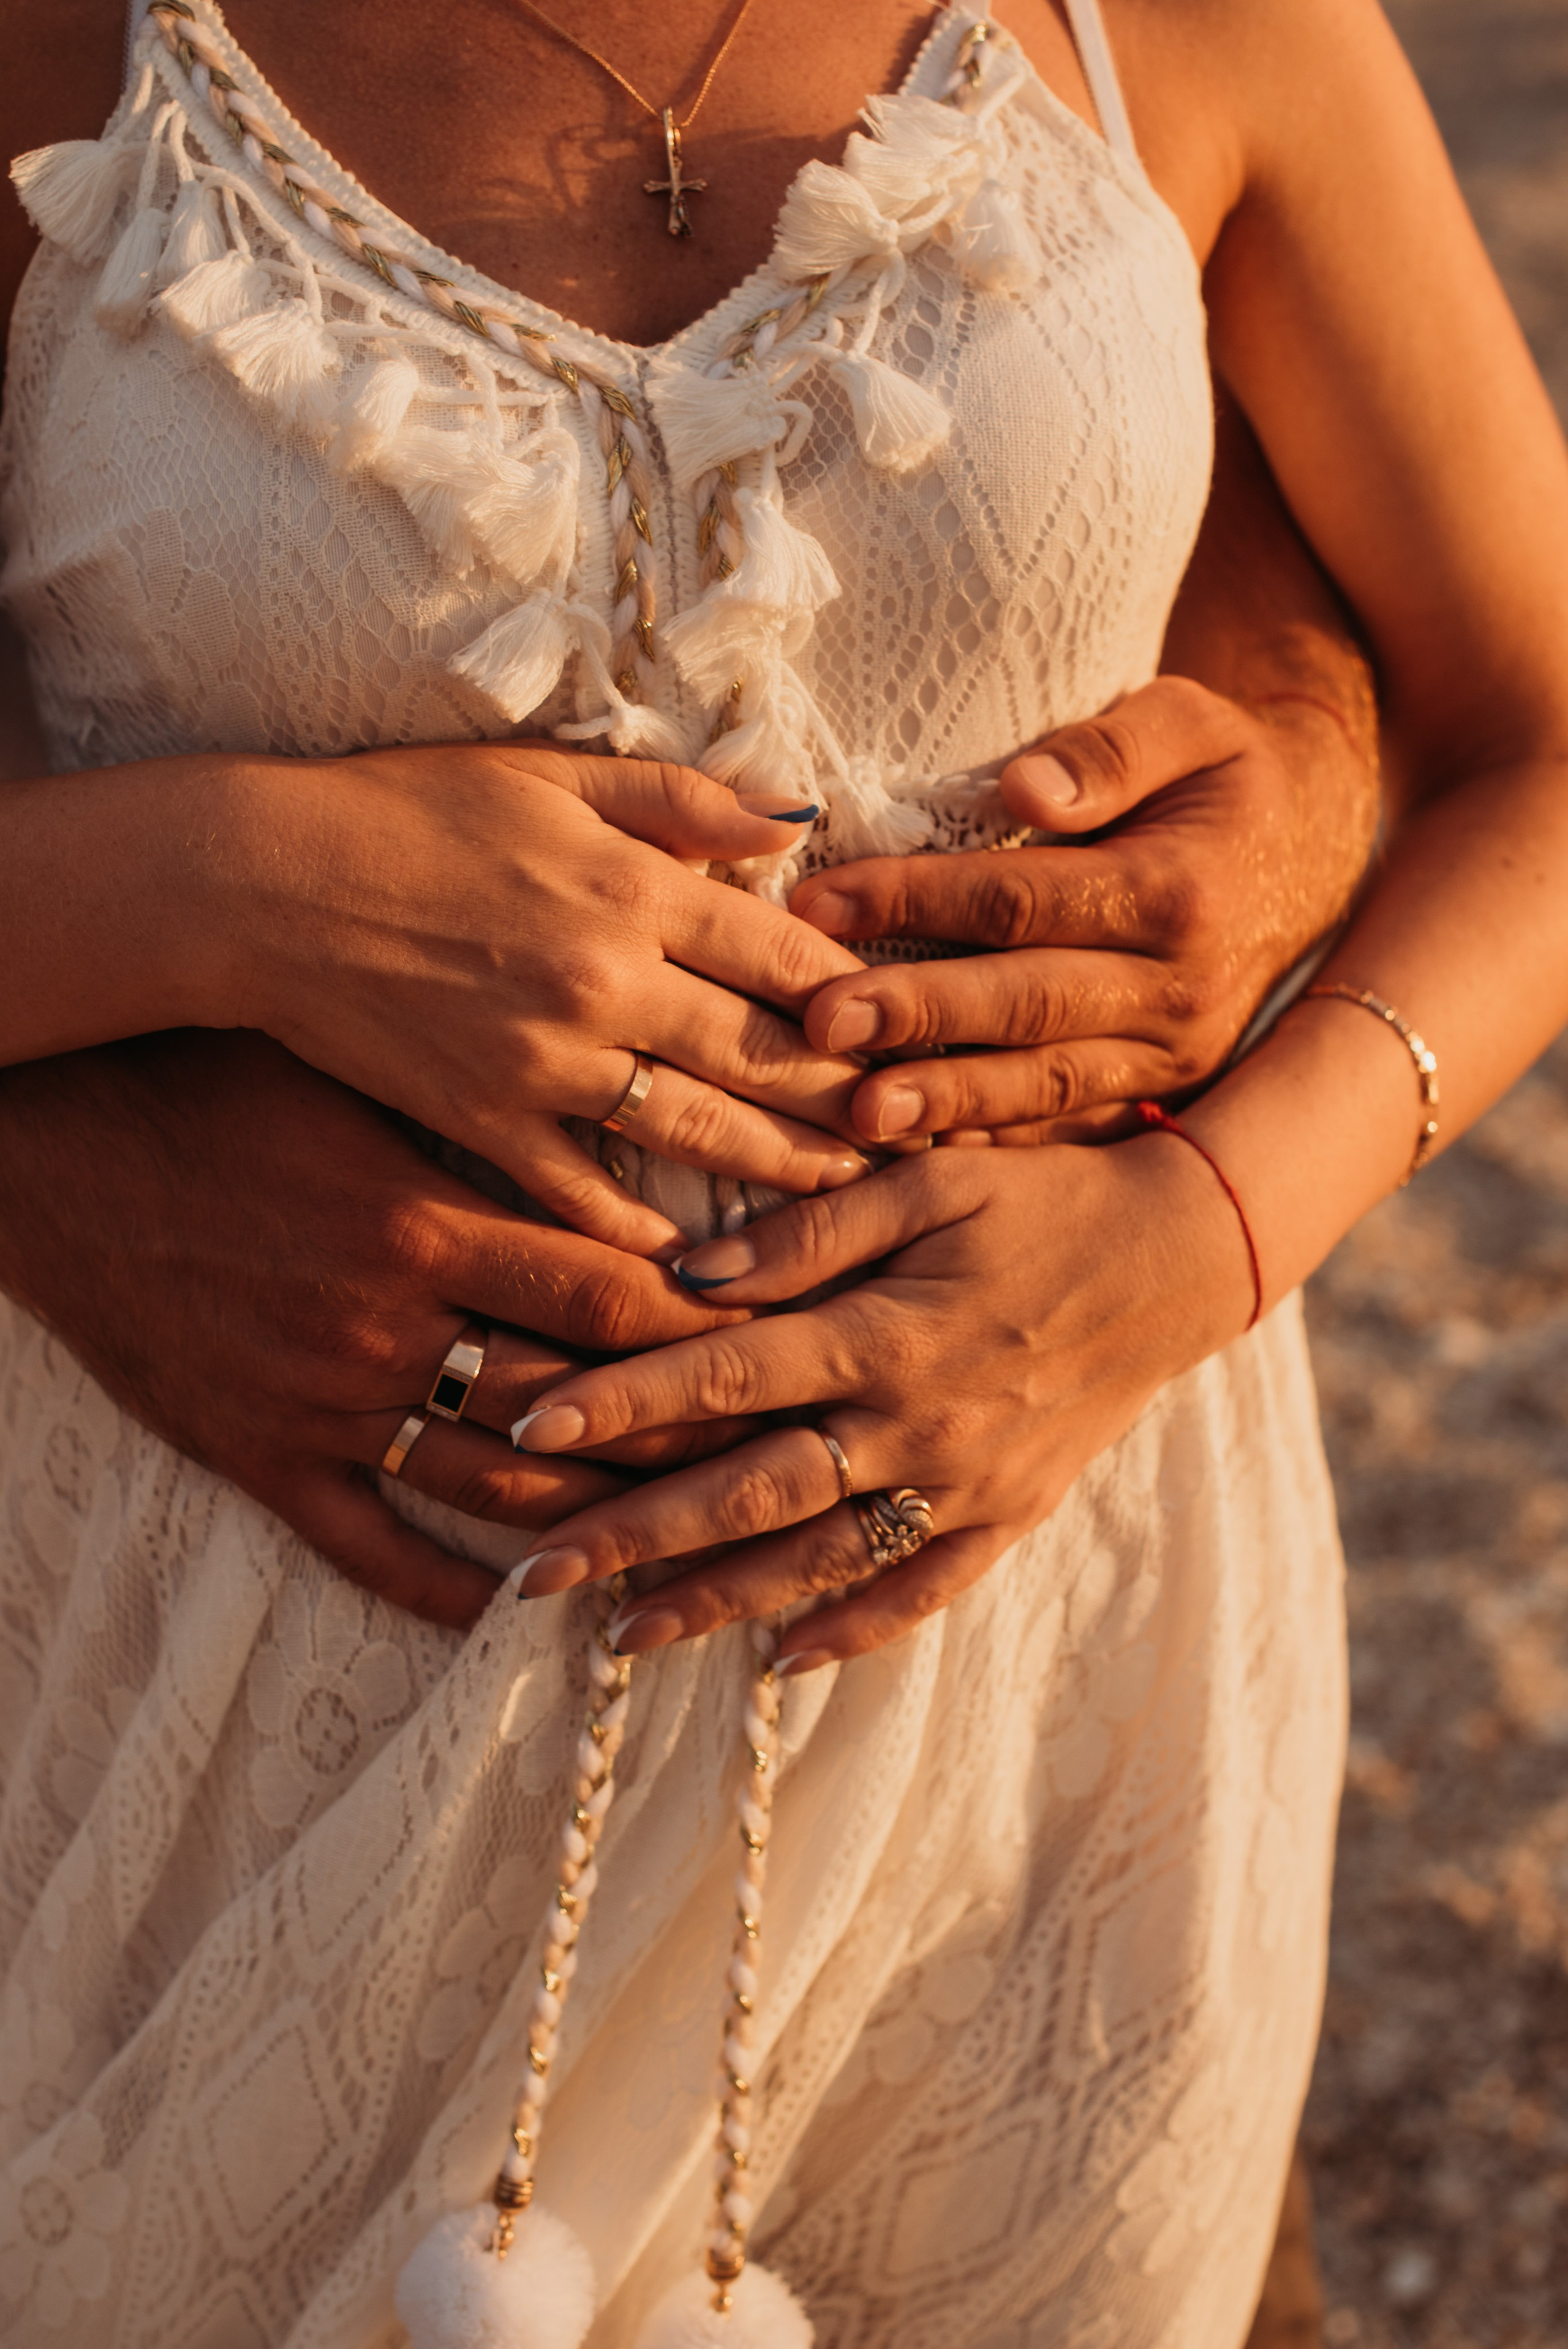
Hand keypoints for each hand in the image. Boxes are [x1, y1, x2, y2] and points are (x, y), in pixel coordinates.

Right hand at [0, 1032, 762, 1628]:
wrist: (48, 1149)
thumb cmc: (212, 1077)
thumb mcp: (359, 1066)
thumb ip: (484, 1096)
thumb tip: (620, 1088)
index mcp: (417, 1216)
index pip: (607, 1293)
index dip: (710, 1323)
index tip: (786, 1332)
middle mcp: (381, 1324)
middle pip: (577, 1405)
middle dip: (685, 1433)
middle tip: (778, 1452)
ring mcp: (319, 1402)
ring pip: (495, 1489)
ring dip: (598, 1521)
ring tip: (688, 1537)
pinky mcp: (255, 1454)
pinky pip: (366, 1546)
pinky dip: (445, 1587)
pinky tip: (516, 1610)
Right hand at [63, 739, 876, 1257]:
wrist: (265, 881)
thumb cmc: (408, 811)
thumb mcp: (551, 775)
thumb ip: (679, 800)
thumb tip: (789, 819)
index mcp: (636, 888)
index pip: (789, 952)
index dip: (864, 999)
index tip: (917, 1034)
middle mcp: (609, 980)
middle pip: (765, 1053)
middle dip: (853, 1099)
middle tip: (920, 1138)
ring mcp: (546, 1060)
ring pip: (698, 1131)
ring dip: (782, 1168)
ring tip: (846, 1199)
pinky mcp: (482, 1118)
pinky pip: (581, 1190)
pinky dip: (640, 1229)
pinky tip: (695, 1261)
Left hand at [506, 1138, 1254, 1663]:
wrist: (1186, 1256)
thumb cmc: (1045, 1196)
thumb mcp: (931, 1179)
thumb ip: (810, 1228)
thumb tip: (687, 1276)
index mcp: (886, 1332)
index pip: (724, 1377)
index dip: (621, 1405)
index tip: (526, 1433)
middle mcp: (916, 1425)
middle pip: (749, 1494)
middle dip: (633, 1537)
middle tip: (530, 1575)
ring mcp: (965, 1485)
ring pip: (819, 1561)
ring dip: (715, 1603)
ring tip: (617, 1638)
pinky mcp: (1010, 1515)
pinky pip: (922, 1592)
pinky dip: (853, 1632)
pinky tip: (782, 1664)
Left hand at [791, 674, 1377, 1146]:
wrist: (1312, 857)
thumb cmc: (1224, 778)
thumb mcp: (1191, 723)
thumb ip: (1111, 747)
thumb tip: (1026, 791)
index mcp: (1180, 894)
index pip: (1022, 899)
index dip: (917, 900)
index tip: (819, 902)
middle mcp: (1181, 990)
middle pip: (1026, 1003)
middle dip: (917, 1014)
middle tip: (817, 1022)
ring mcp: (1173, 1057)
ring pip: (1045, 1084)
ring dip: (947, 1101)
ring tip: (859, 1114)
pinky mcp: (1159, 1095)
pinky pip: (1066, 1128)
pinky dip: (993, 1145)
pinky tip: (918, 1157)